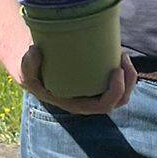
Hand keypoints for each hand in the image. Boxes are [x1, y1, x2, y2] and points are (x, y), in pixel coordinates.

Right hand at [12, 44, 136, 113]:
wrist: (34, 67)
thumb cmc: (33, 71)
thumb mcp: (26, 70)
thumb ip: (28, 64)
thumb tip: (35, 51)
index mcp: (78, 104)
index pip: (104, 105)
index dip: (116, 91)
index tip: (116, 70)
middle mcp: (90, 99)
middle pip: (119, 100)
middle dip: (129, 82)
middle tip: (123, 58)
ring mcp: (96, 90)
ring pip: (123, 91)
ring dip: (130, 75)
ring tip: (123, 55)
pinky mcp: (98, 78)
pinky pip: (118, 79)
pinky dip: (123, 69)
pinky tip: (118, 51)